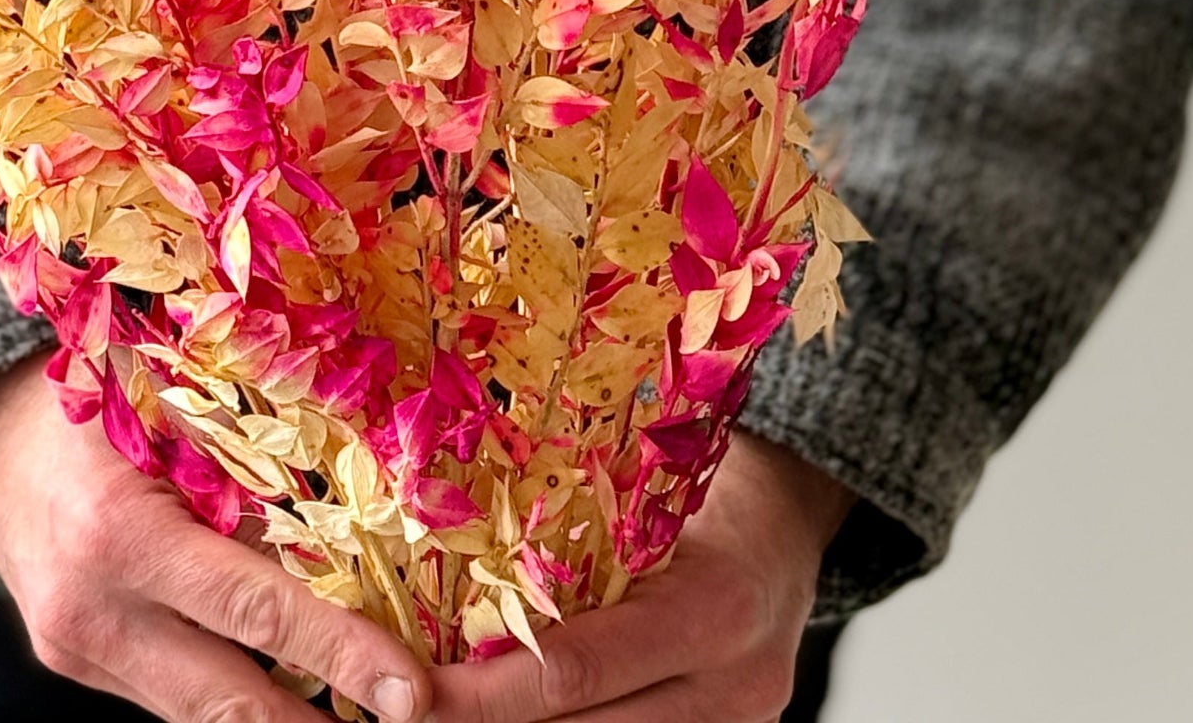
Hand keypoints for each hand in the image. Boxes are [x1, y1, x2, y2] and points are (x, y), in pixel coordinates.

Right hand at [0, 355, 432, 722]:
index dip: (341, 655)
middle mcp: (95, 615)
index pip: (256, 615)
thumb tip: (361, 503)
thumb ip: (246, 458)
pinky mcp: (76, 664)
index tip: (410, 692)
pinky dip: (230, 687)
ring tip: (359, 713)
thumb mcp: (164, 405)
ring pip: (201, 716)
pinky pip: (169, 695)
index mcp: (120, 539)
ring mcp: (80, 653)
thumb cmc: (82, 392)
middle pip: (231, 706)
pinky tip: (286, 683)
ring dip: (280, 718)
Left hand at [432, 436, 851, 722]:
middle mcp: (731, 690)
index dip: (485, 691)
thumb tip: (452, 551)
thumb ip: (576, 539)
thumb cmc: (709, 491)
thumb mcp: (656, 497)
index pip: (576, 668)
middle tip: (401, 713)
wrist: (791, 531)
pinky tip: (506, 721)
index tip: (413, 688)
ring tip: (442, 716)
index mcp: (712, 608)